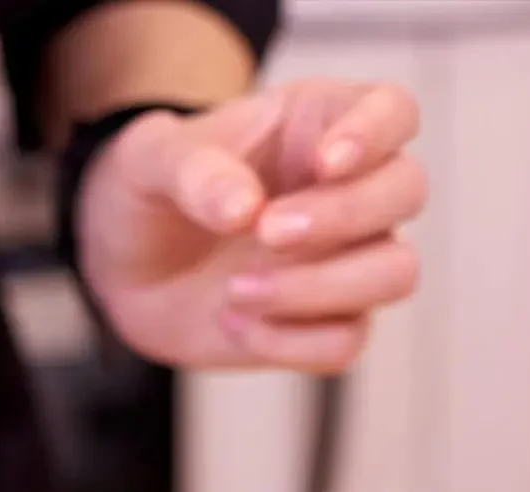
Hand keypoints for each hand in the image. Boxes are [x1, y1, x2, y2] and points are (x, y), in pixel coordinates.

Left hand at [77, 80, 423, 373]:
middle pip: (406, 191)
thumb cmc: (146, 196)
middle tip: (264, 232)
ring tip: (236, 290)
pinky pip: (346, 342)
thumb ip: (192, 170)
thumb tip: (244, 208)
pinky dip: (289, 342)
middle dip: (342, 217)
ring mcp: (343, 261)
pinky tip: (233, 324)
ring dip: (320, 289)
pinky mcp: (324, 324)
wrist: (123, 272)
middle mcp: (346, 190)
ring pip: (394, 274)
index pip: (394, 112)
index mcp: (316, 125)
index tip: (326, 163)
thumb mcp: (146, 161)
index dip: (377, 133)